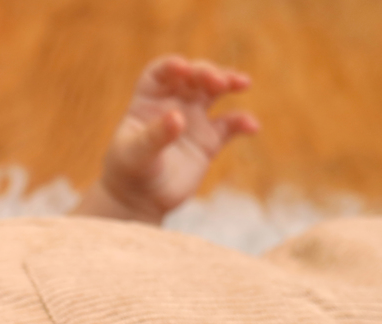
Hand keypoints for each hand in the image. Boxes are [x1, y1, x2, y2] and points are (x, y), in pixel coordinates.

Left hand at [77, 55, 259, 222]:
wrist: (140, 199)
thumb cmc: (129, 172)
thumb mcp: (136, 154)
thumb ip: (155, 136)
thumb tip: (178, 117)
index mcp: (148, 100)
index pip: (161, 73)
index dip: (172, 66)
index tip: (183, 68)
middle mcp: (172, 103)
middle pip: (193, 76)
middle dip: (207, 73)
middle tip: (219, 82)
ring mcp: (193, 118)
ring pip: (214, 91)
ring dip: (230, 82)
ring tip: (243, 84)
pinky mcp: (208, 140)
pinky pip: (230, 124)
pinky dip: (242, 122)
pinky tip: (251, 127)